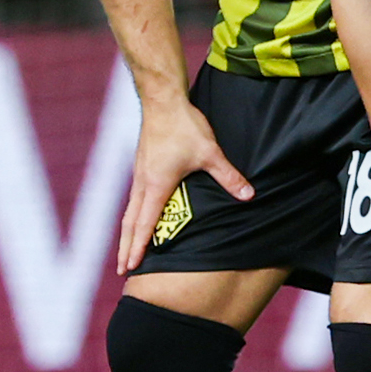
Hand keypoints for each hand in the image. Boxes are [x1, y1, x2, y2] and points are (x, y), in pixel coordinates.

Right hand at [114, 93, 251, 276]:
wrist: (163, 101)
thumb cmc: (184, 126)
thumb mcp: (210, 153)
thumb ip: (228, 177)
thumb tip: (249, 195)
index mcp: (157, 185)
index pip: (145, 224)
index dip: (138, 247)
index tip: (129, 266)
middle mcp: (144, 183)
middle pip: (130, 223)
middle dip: (126, 247)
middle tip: (121, 270)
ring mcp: (140, 175)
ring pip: (130, 211)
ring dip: (127, 233)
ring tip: (125, 251)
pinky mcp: (142, 166)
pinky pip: (135, 199)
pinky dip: (132, 216)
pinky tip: (137, 219)